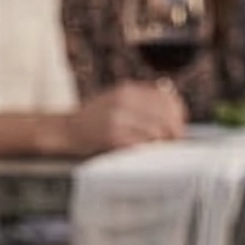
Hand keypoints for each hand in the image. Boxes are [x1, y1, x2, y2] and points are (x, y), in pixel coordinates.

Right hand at [64, 81, 188, 155]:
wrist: (66, 130)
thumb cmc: (92, 120)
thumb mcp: (116, 100)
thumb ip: (140, 103)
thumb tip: (170, 113)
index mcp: (128, 89)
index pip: (166, 98)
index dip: (178, 114)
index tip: (178, 127)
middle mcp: (125, 99)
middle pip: (165, 114)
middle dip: (175, 131)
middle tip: (174, 143)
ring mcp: (118, 117)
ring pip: (156, 130)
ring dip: (163, 143)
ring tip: (162, 150)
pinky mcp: (113, 135)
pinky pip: (142, 143)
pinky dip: (149, 150)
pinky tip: (148, 154)